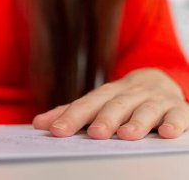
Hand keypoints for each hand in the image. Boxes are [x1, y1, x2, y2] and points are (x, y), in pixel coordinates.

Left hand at [33, 68, 188, 139]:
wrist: (157, 80)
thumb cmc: (120, 98)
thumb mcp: (96, 103)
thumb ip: (70, 113)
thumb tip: (39, 123)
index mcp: (105, 94)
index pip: (86, 105)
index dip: (71, 117)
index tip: (56, 131)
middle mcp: (128, 95)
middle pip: (114, 106)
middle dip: (105, 119)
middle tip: (95, 134)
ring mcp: (153, 100)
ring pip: (144, 109)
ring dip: (136, 122)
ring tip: (126, 135)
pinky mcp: (176, 108)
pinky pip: (178, 114)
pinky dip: (174, 122)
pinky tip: (167, 132)